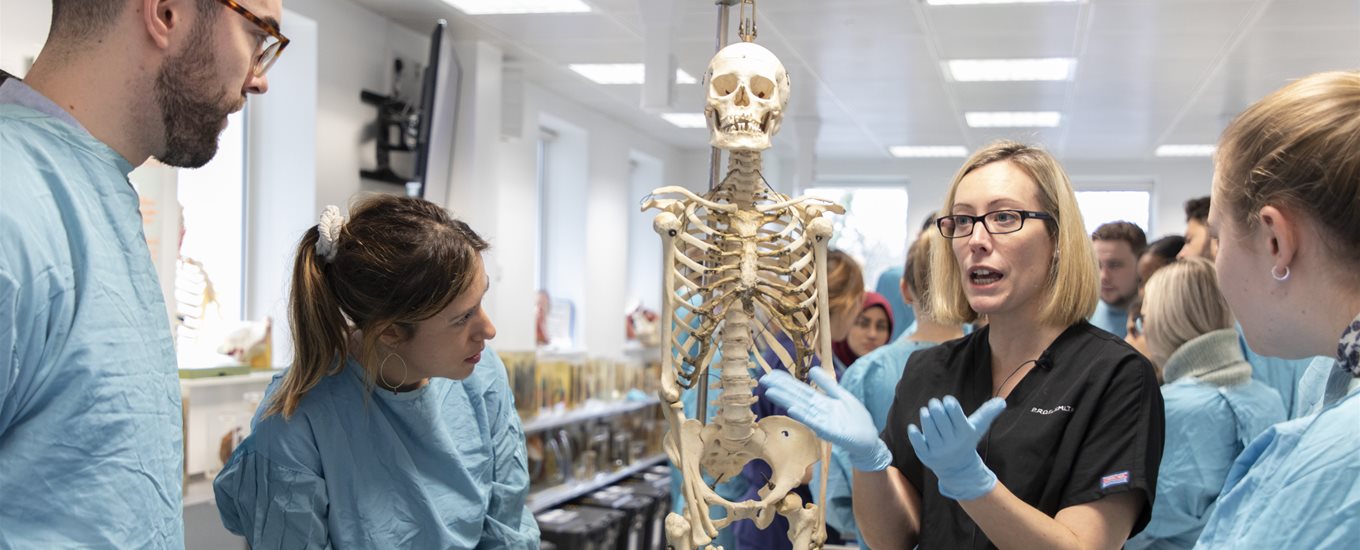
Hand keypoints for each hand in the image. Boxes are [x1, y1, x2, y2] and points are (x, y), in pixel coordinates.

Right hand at [759, 367, 892, 471]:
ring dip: (786, 400)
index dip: (786, 382)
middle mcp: (818, 410)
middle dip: (780, 388)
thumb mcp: (842, 396)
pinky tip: (792, 409)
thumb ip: (827, 384)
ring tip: (771, 392)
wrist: (869, 440)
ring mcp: (822, 421)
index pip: (800, 389)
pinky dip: (803, 416)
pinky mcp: (829, 431)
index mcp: (821, 401)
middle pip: (797, 397)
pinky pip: (814, 422)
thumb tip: (812, 370)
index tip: (771, 375)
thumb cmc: (855, 419)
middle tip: (763, 380)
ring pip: (801, 407)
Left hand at [907, 395, 1006, 500]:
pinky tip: (913, 427)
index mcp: (964, 432)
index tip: (948, 401)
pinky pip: (918, 443)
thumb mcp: (977, 428)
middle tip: (934, 403)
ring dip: (925, 417)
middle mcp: (951, 441)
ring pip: (929, 429)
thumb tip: (1002, 401)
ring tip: (926, 411)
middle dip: (936, 407)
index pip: (955, 413)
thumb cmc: (966, 441)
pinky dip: (914, 434)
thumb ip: (987, 413)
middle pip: (940, 419)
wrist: (958, 468)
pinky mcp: (926, 455)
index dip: (949, 404)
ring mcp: (938, 449)